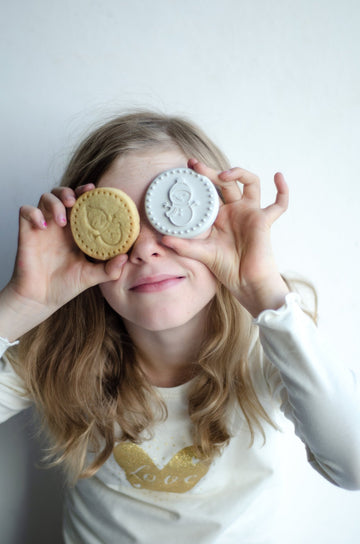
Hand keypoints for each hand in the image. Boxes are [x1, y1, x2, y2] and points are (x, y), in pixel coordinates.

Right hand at [0, 184, 126, 339]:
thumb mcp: (91, 277)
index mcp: (76, 232)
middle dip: (70, 191)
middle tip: (76, 200)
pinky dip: (34, 213)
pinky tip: (43, 226)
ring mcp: (43, 227)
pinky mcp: (27, 232)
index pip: (82, 204)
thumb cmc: (65, 286)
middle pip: (63, 194)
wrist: (41, 299)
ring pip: (45, 198)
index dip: (87, 194)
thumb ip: (109, 269)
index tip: (95, 190)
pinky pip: (26, 211)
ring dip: (54, 202)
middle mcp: (60, 226)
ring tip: (62, 219)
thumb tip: (125, 258)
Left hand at [162, 159, 289, 316]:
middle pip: (225, 182)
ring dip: (239, 173)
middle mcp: (235, 210)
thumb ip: (184, 245)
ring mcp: (250, 213)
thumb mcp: (201, 254)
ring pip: (250, 183)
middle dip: (211, 172)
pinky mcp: (264, 221)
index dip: (200, 179)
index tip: (186, 169)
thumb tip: (163, 239)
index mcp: (219, 216)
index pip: (210, 191)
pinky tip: (279, 177)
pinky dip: (282, 190)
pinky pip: (279, 204)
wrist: (245, 282)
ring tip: (224, 174)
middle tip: (195, 165)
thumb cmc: (226, 269)